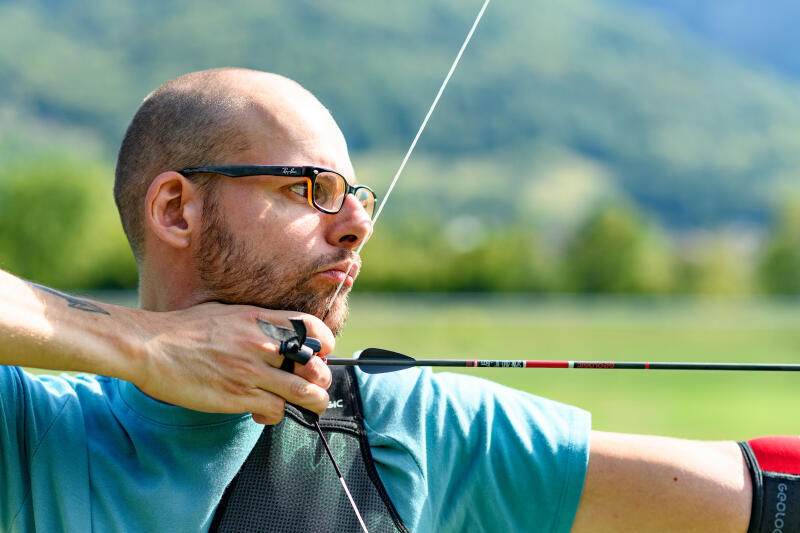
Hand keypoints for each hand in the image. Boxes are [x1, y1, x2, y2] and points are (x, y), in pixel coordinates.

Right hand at [131, 303, 332, 423]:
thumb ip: (256, 322)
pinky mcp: (238, 396)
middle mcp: (262, 344)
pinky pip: (275, 410)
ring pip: (303, 393)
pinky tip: (263, 412)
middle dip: (322, 379)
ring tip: (308, 405)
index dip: (324, 342)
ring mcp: (251, 372)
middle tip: (314, 385)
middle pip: (315, 366)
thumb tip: (275, 331)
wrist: (152, 347)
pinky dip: (276, 415)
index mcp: (260, 319)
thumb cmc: (185, 329)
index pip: (311, 328)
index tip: (322, 353)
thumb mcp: (227, 313)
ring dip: (311, 402)